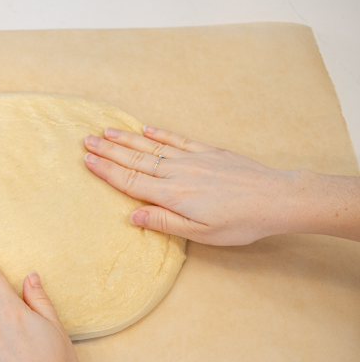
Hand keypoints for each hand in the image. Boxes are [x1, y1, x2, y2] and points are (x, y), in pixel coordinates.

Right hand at [83, 125, 304, 244]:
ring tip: (106, 131)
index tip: (87, 160)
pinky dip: (159, 134)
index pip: (131, 181)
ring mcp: (193, 159)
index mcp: (173, 195)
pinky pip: (177, 140)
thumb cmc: (239, 222)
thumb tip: (133, 216)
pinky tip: (145, 128)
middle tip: (86, 140)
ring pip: (152, 147)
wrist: (275, 198)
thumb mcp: (201, 233)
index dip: (107, 171)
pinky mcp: (208, 152)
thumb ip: (165, 222)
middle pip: (135, 160)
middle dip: (108, 150)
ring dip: (127, 139)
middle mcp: (178, 173)